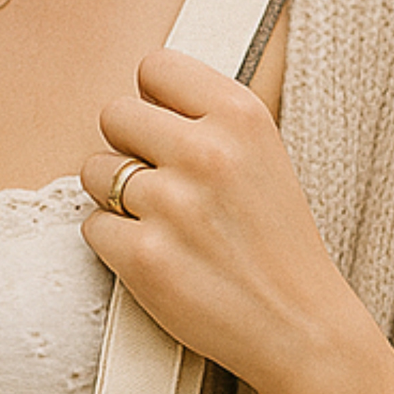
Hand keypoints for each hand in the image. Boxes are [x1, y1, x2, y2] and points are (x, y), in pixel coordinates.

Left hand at [79, 49, 393, 393]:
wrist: (301, 327)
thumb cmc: (276, 243)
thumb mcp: (263, 156)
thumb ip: (208, 120)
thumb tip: (139, 96)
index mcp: (240, 114)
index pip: (153, 67)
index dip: (151, 103)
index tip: (167, 135)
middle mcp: (205, 151)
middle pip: (113, 114)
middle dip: (126, 148)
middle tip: (160, 187)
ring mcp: (171, 205)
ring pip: (94, 171)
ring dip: (114, 198)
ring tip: (160, 225)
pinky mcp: (143, 258)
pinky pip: (91, 227)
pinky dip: (113, 245)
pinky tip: (156, 259)